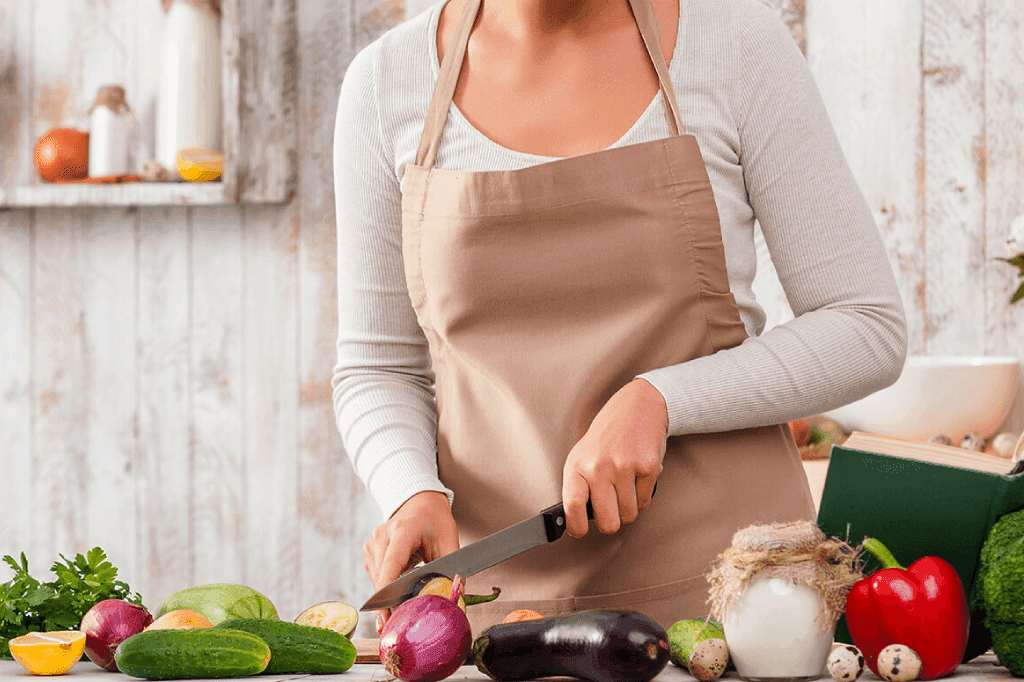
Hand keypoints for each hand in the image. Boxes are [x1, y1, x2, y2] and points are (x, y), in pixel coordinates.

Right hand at [363, 491, 458, 632]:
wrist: (420, 504)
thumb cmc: (435, 520)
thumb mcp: (449, 539)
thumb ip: (452, 567)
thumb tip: (457, 594)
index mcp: (403, 530)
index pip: (392, 562)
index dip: (388, 589)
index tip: (385, 612)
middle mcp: (383, 535)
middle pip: (383, 577)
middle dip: (392, 600)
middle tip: (402, 619)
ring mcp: (373, 543)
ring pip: (378, 579)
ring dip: (391, 592)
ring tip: (408, 592)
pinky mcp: (369, 550)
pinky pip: (376, 576)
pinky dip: (388, 583)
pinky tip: (402, 579)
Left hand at [562, 378, 667, 537]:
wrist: (637, 406)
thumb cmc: (608, 435)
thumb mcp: (582, 455)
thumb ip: (578, 486)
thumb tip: (573, 520)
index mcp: (578, 465)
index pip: (572, 507)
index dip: (576, 527)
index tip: (579, 531)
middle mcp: (599, 467)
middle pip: (608, 522)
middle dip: (611, 521)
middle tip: (610, 509)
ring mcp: (625, 467)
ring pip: (629, 515)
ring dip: (629, 507)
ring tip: (624, 486)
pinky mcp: (648, 467)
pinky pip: (645, 502)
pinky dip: (642, 495)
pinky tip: (637, 476)